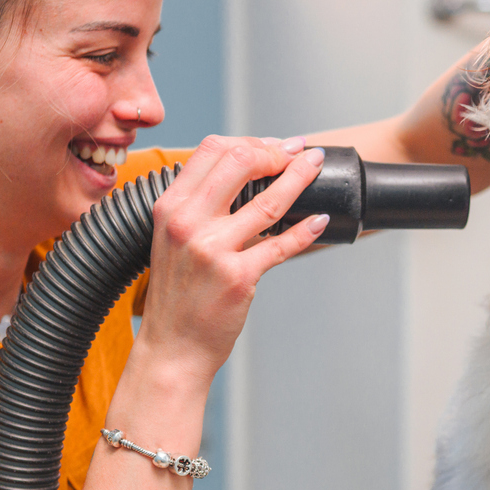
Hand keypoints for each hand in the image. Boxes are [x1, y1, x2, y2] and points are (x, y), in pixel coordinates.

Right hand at [133, 137, 327, 384]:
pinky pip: (282, 244)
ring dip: (300, 178)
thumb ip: (198, 207)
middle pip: (240, 162)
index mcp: (169, 207)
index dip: (250, 142)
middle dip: (277, 152)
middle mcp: (187, 223)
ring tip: (316, 167)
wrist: (173, 347)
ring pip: (269, 200)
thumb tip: (242, 174)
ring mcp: (213, 250)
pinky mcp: (239, 277)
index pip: (211, 149)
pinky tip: (319, 220)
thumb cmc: (178, 296)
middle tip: (299, 155)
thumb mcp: (172, 240)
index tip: (274, 147)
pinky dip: (306, 230)